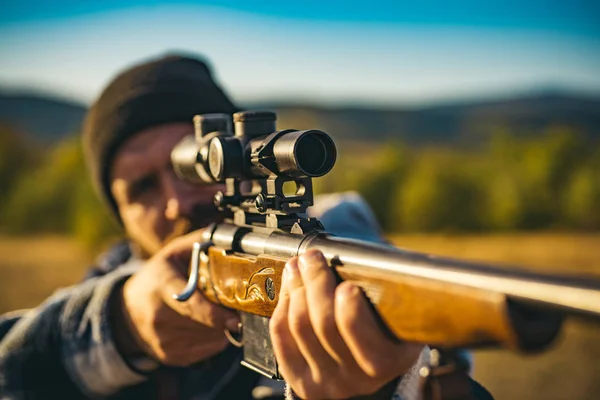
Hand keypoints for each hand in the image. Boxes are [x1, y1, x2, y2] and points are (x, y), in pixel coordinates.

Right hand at [114, 230, 239, 365]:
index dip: (213, 313)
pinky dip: (213, 339)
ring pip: (209, 338)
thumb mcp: (175, 252)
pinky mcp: (170, 356)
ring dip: (220, 327)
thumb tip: (231, 235)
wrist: (128, 310)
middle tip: (231, 304)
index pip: (188, 302)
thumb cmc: (158, 276)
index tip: (234, 319)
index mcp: (162, 285)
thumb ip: (201, 242)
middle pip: (205, 323)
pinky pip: (206, 351)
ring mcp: (162, 340)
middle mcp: (158, 316)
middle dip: (224, 315)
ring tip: (212, 311)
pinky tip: (204, 325)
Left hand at [269, 249, 422, 398]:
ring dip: (295, 288)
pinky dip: (283, 306)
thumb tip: (351, 259)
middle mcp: (359, 379)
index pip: (364, 338)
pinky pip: (282, 337)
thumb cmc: (385, 320)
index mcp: (389, 359)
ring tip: (297, 266)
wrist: (371, 354)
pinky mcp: (302, 381)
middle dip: (315, 283)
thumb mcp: (396, 309)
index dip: (351, 311)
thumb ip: (381, 290)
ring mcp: (328, 382)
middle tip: (312, 257)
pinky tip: (289, 288)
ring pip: (300, 327)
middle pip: (325, 325)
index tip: (348, 285)